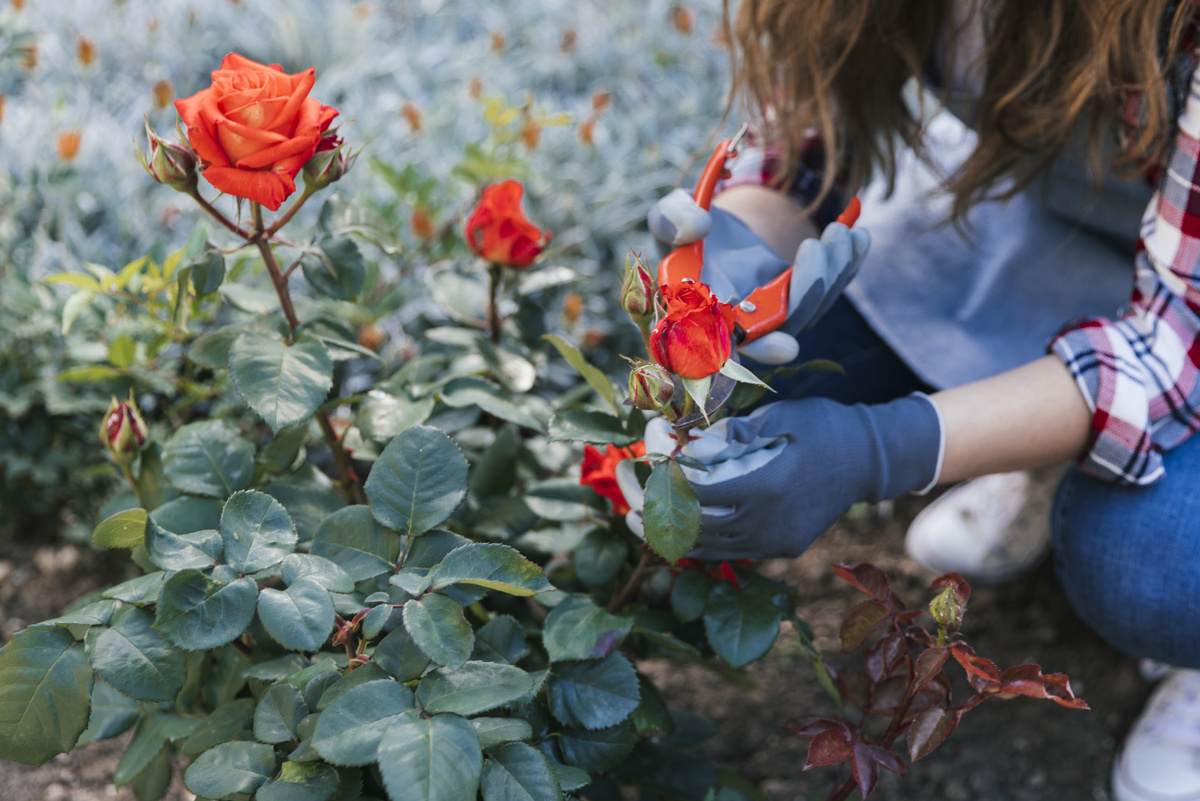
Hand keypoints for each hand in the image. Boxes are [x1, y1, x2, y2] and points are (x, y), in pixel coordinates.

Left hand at [628, 395, 942, 559]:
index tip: (648, 469)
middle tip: (629, 508)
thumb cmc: (824, 427)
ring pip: (713, 548)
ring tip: (644, 522)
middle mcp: (769, 522)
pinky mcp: (783, 548)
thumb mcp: (779, 416)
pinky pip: (734, 551)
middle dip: (661, 518)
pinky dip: (706, 541)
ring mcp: (777, 541)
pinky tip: (685, 527)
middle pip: (699, 530)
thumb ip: (734, 433)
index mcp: (767, 486)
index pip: (701, 495)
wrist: (870, 459)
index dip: (669, 484)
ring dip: (677, 535)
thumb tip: (691, 445)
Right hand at [647, 191, 870, 364]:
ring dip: (832, 272)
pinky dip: (848, 264)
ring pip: (812, 309)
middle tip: (815, 248)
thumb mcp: (670, 217)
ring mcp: (776, 316)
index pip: (729, 348)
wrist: (715, 225)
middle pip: (784, 328)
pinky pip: (830, 290)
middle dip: (807, 293)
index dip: (757, 351)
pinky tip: (858, 237)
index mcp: (704, 318)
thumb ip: (672, 220)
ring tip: (839, 232)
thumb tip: (699, 227)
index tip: (785, 346)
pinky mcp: (801, 300)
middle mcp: (743, 327)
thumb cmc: (687, 229)